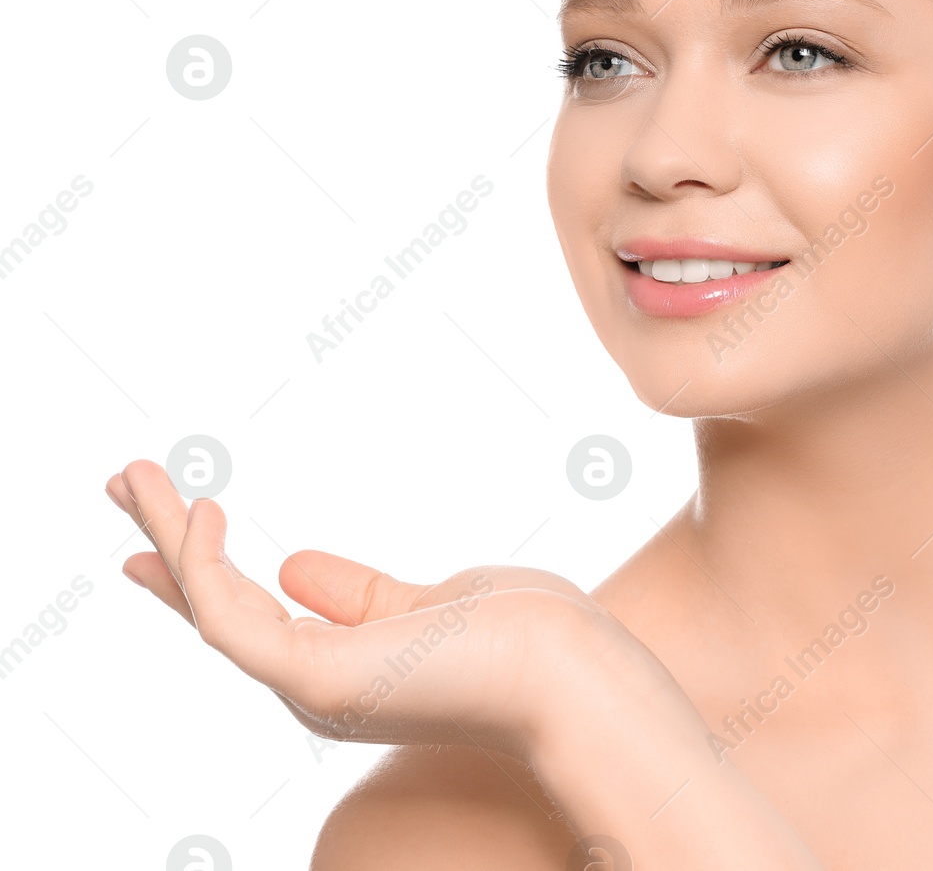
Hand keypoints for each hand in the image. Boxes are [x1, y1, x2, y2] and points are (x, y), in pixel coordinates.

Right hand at [107, 459, 826, 867]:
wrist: (575, 675)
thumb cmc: (521, 641)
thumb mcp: (426, 604)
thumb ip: (359, 595)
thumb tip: (295, 569)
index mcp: (342, 671)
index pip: (251, 619)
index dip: (198, 574)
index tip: (170, 526)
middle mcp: (316, 688)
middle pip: (217, 612)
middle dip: (165, 548)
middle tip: (125, 482)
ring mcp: (314, 690)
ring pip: (212, 610)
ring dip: (168, 539)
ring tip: (134, 474)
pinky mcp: (320, 680)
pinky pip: (235, 618)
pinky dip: (206, 567)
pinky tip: (204, 511)